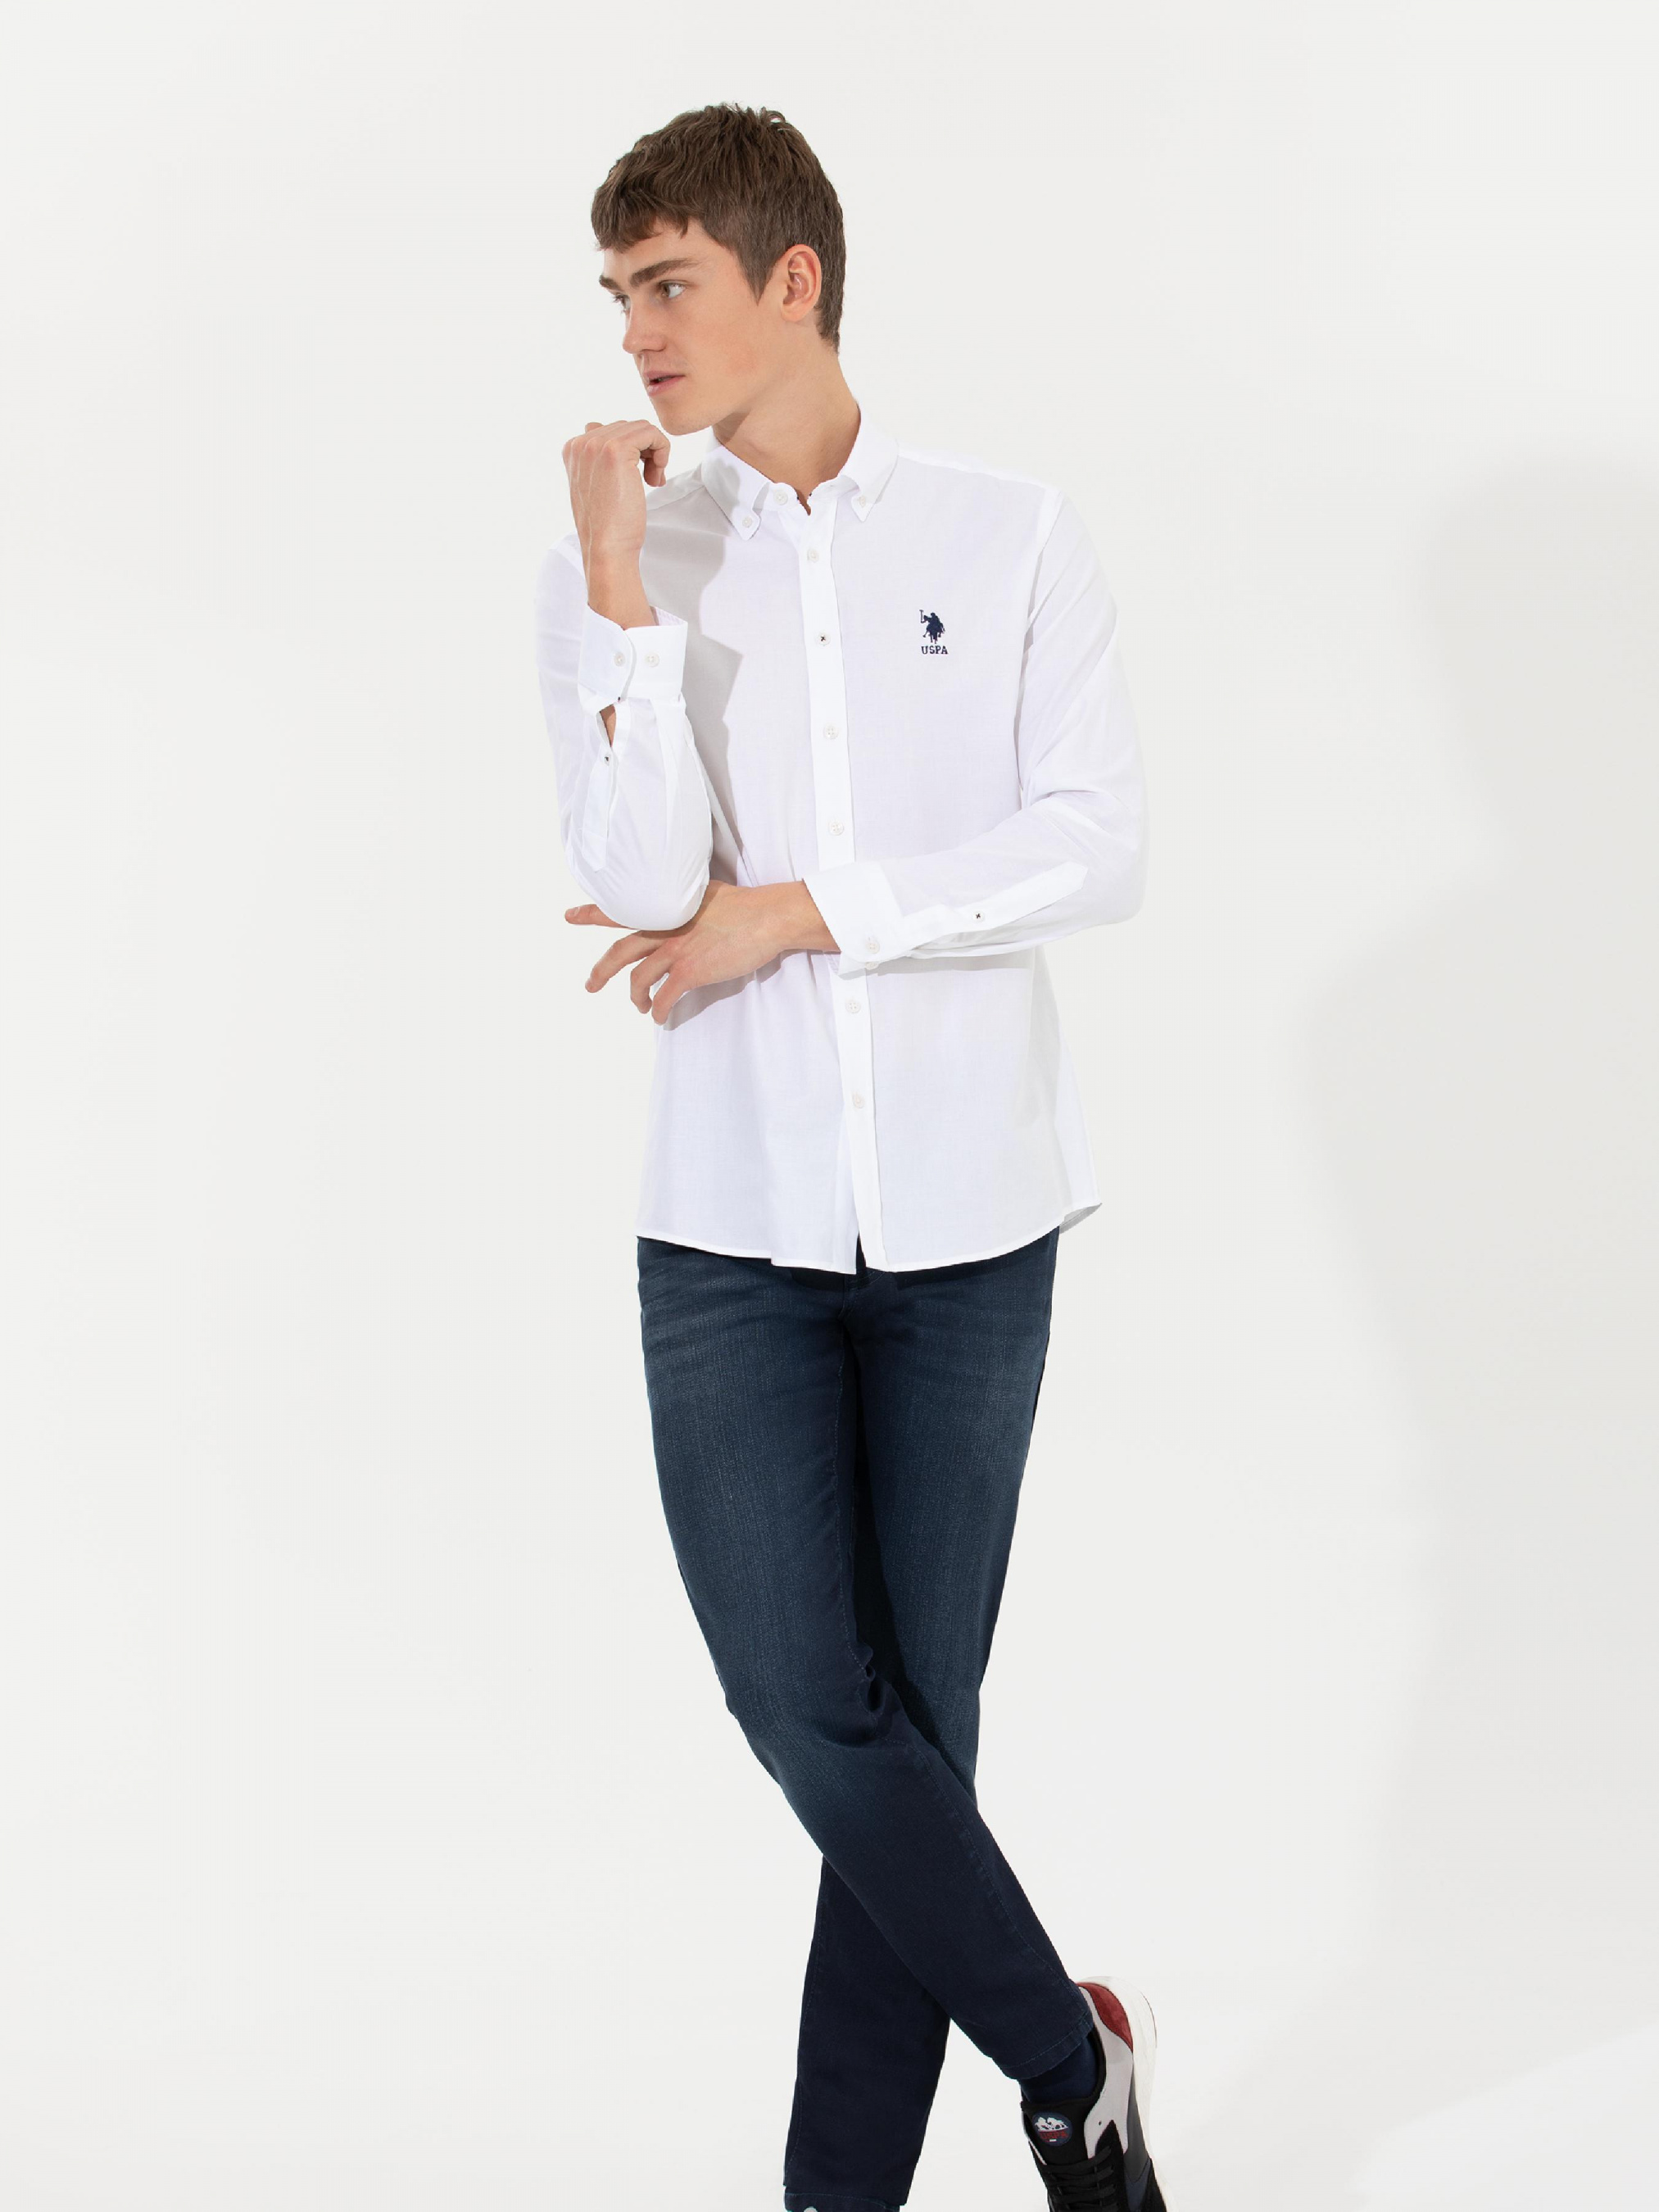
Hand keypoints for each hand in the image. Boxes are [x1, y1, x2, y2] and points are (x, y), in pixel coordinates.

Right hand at [561, 417, 671, 572]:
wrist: (607, 548)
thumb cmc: (607, 524)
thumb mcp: (595, 485)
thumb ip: (596, 458)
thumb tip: (603, 431)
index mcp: (573, 449)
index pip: (613, 430)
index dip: (633, 451)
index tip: (639, 476)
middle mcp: (581, 443)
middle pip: (629, 427)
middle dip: (645, 451)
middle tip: (650, 480)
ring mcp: (597, 445)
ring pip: (642, 428)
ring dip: (655, 452)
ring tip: (653, 479)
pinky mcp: (617, 450)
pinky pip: (651, 433)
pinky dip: (663, 451)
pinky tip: (657, 475)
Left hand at [565, 881, 836, 1022]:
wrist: (767, 917)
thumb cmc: (746, 905)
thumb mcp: (705, 894)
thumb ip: (686, 904)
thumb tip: (683, 909)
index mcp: (666, 909)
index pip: (620, 910)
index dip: (592, 914)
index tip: (570, 916)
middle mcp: (664, 929)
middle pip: (619, 952)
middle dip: (600, 972)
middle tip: (590, 985)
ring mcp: (675, 950)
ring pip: (637, 979)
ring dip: (635, 997)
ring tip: (641, 1006)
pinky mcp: (690, 971)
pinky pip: (664, 998)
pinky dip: (659, 1011)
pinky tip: (661, 1017)